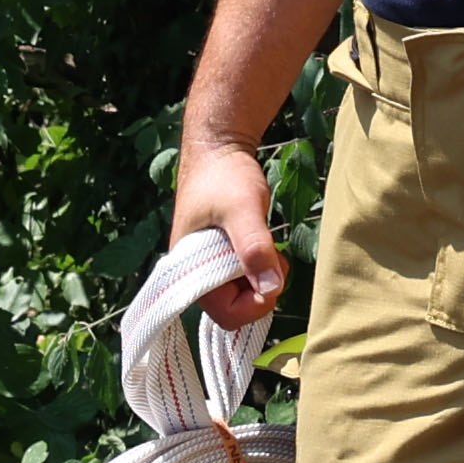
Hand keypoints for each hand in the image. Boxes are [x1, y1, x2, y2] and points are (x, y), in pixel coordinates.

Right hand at [173, 133, 283, 328]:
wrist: (218, 147)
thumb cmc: (224, 176)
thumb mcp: (242, 209)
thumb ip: (255, 248)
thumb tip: (272, 288)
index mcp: (189, 271)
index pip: (226, 315)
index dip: (254, 304)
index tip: (271, 277)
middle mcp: (196, 274)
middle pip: (236, 308)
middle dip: (261, 289)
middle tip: (273, 257)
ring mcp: (209, 266)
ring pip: (243, 293)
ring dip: (263, 277)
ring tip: (268, 247)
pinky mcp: (221, 256)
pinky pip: (245, 277)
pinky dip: (260, 266)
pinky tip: (262, 243)